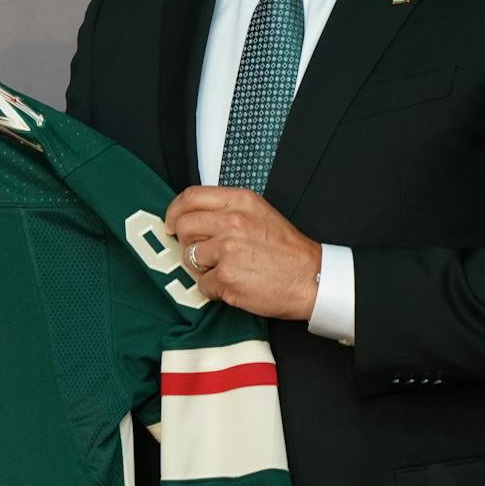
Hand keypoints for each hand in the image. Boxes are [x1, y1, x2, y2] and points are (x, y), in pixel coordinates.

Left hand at [164, 186, 321, 320]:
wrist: (313, 279)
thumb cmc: (288, 251)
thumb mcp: (260, 214)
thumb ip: (227, 210)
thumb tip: (192, 216)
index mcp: (240, 202)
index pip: (191, 197)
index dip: (175, 211)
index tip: (171, 222)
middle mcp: (231, 222)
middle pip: (183, 227)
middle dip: (188, 242)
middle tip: (204, 252)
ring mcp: (226, 250)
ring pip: (189, 257)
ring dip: (202, 268)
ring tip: (226, 269)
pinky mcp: (225, 277)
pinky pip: (201, 284)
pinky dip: (214, 289)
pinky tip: (234, 284)